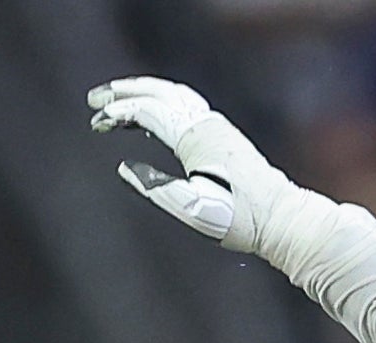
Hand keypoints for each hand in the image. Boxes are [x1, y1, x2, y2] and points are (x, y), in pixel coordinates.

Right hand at [87, 77, 296, 253]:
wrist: (279, 216)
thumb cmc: (240, 219)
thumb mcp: (193, 210)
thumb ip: (156, 188)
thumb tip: (126, 169)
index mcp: (196, 138)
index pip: (149, 111)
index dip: (119, 112)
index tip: (97, 121)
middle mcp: (206, 124)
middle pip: (159, 92)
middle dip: (125, 91)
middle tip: (96, 97)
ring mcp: (216, 125)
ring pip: (173, 94)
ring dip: (143, 91)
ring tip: (118, 97)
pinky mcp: (222, 133)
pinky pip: (184, 104)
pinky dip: (161, 100)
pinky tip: (152, 110)